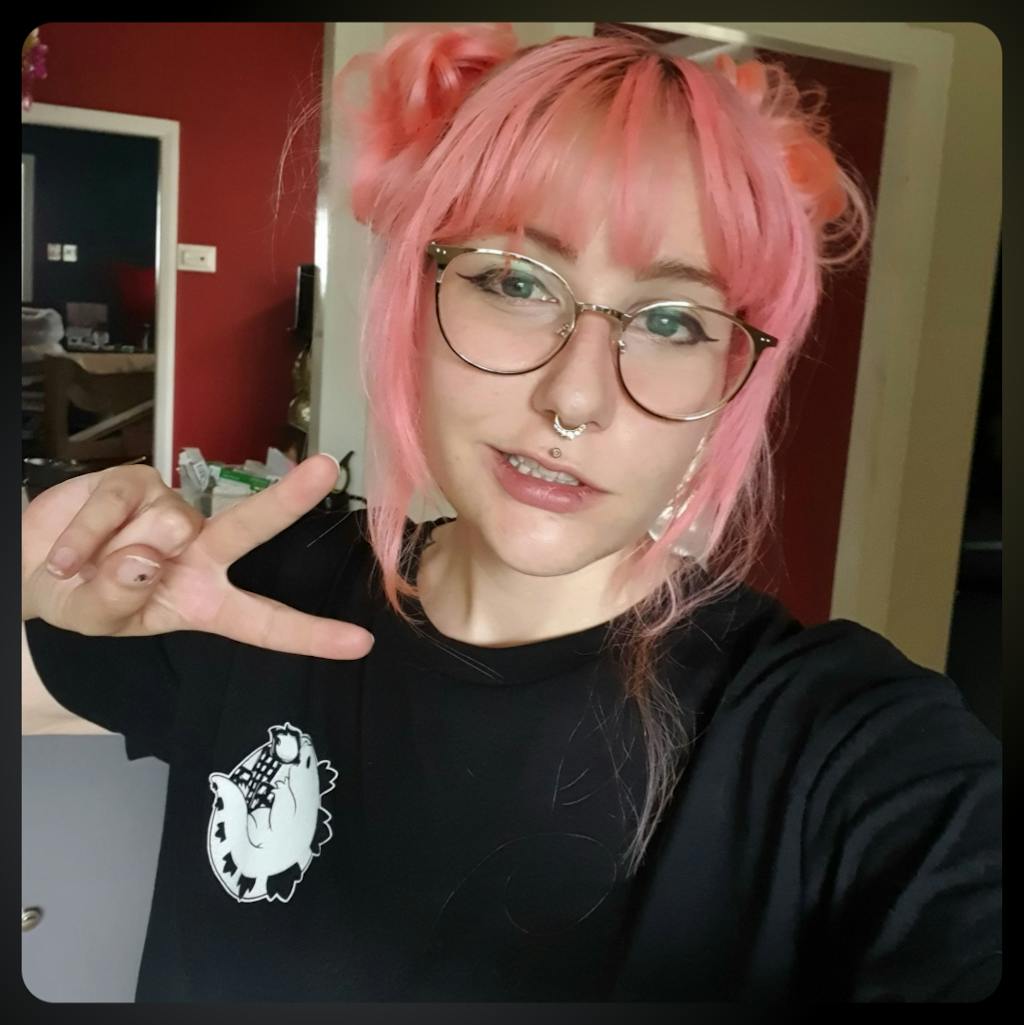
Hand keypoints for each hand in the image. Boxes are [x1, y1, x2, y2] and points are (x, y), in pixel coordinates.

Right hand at [21, 455, 373, 659]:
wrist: (32, 563)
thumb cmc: (83, 597)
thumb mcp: (99, 622)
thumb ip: (119, 602)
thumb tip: (144, 559)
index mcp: (206, 600)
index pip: (265, 622)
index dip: (312, 635)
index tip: (362, 643)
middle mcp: (201, 551)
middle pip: (249, 525)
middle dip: (288, 499)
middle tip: (325, 469)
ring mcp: (172, 511)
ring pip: (164, 525)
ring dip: (115, 551)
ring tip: (91, 563)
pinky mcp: (138, 480)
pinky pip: (118, 504)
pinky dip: (86, 533)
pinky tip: (68, 551)